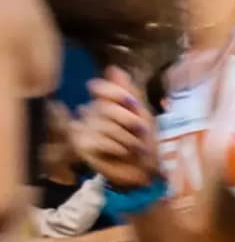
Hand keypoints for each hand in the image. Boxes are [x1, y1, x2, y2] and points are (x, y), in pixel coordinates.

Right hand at [72, 71, 155, 187]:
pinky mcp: (82, 146)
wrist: (144, 173)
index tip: (132, 103)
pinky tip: (121, 153)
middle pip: (105, 107)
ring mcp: (84, 130)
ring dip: (127, 138)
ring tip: (133, 147)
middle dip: (129, 120)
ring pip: (105, 126)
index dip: (117, 94)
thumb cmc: (145, 143)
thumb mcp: (143, 115)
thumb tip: (114, 68)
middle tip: (140, 132)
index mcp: (106, 104)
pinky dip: (117, 147)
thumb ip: (129, 92)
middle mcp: (91, 114)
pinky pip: (100, 140)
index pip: (101, 88)